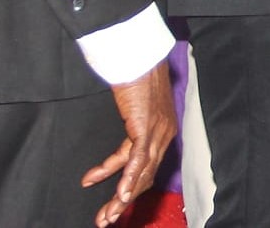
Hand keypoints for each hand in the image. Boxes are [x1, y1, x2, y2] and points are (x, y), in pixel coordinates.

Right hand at [83, 61, 175, 225]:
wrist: (140, 57)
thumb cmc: (136, 77)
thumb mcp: (135, 108)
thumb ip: (133, 126)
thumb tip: (123, 140)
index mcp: (163, 131)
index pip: (148, 168)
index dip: (131, 188)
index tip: (116, 203)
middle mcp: (164, 134)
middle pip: (144, 177)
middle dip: (124, 201)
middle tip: (106, 218)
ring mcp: (157, 132)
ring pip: (140, 174)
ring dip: (121, 197)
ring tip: (105, 214)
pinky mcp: (146, 127)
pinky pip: (137, 159)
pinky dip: (127, 179)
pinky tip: (119, 195)